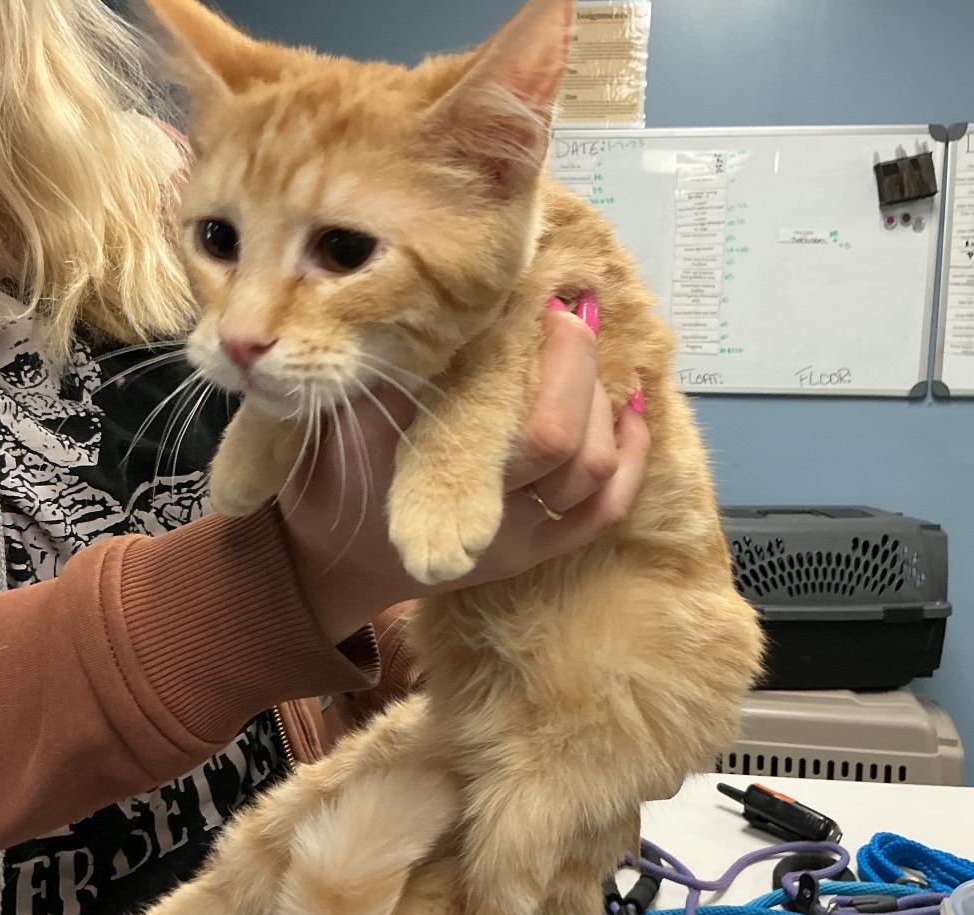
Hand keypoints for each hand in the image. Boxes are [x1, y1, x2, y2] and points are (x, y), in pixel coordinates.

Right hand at [281, 294, 649, 643]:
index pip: (501, 415)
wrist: (343, 559)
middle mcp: (482, 518)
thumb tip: (458, 295)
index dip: (540, 356)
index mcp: (429, 478)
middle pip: (560, 440)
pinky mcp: (540, 554)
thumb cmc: (341, 474)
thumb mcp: (348, 414)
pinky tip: (631, 407)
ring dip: (602, 400)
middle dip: (575, 364)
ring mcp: (518, 543)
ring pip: (592, 471)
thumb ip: (395, 365)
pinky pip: (606, 511)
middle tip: (568, 313)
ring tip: (589, 348)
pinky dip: (632, 456)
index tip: (540, 302)